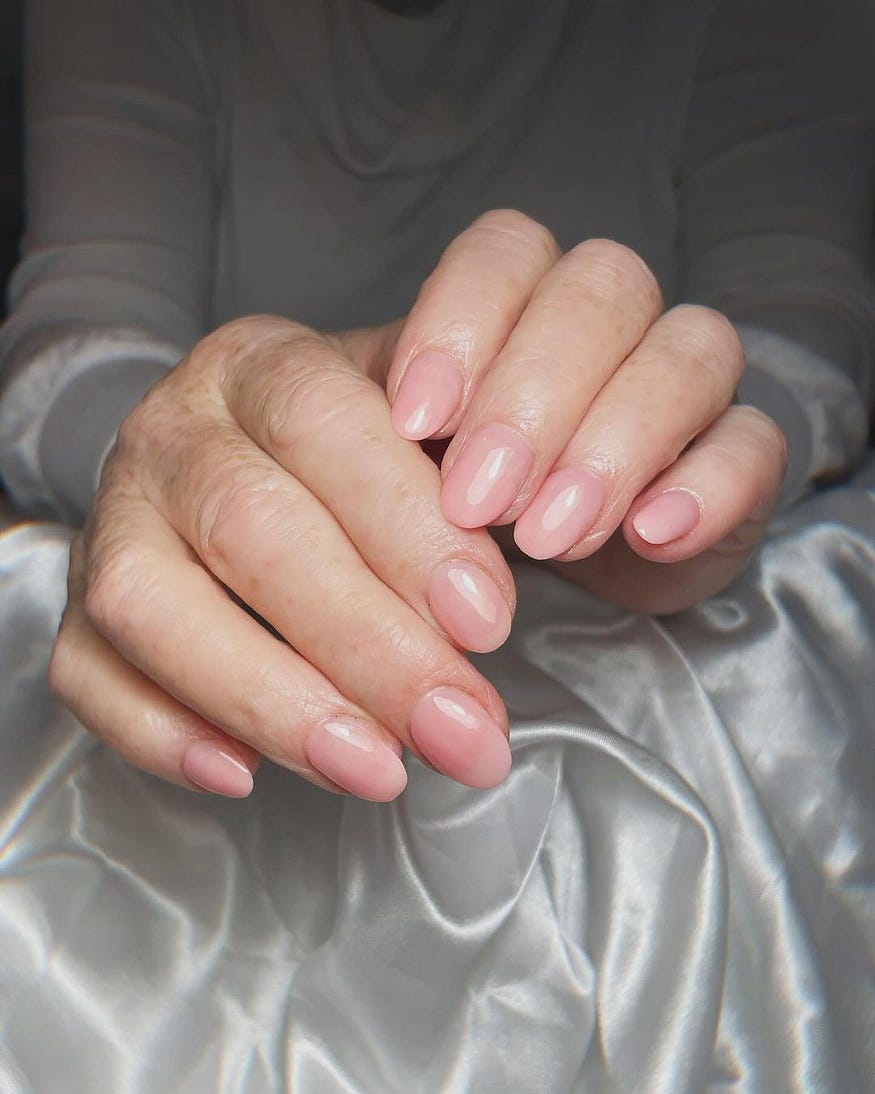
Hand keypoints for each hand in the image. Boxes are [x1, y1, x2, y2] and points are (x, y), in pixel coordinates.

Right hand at [49, 317, 517, 801]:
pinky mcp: (77, 602)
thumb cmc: (356, 454)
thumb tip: (489, 598)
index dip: (409, 529)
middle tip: (459, 733)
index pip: (327, 424)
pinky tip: (244, 773)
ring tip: (374, 770)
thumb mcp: (421, 424)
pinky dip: (159, 729)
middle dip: (367, 647)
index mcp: (266, 364)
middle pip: (250, 530)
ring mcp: (114, 517)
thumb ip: (465, 479)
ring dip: (270, 699)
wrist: (247, 452)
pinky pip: (86, 670)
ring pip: (154, 607)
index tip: (488, 625)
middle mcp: (174, 429)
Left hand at [386, 211, 786, 612]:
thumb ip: (398, 432)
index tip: (414, 421)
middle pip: (602, 290)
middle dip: (532, 399)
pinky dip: (706, 487)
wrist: (555, 564)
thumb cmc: (467, 492)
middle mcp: (616, 319)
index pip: (506, 249)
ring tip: (548, 536)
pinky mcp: (741, 456)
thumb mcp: (411, 458)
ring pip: (688, 354)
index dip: (461, 321)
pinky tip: (650, 534)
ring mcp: (688, 381)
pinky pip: (754, 443)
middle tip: (477, 500)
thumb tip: (393, 437)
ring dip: (613, 445)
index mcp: (525, 296)